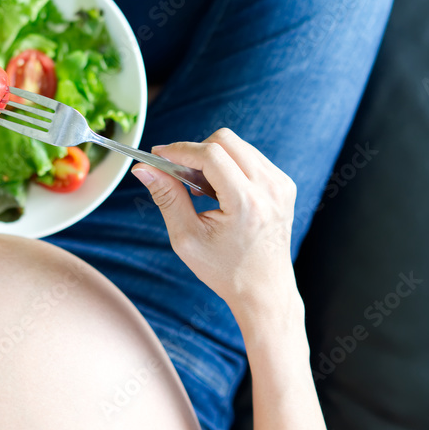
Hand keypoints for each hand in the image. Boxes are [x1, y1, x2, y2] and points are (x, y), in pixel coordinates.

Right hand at [131, 128, 302, 333]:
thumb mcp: (187, 238)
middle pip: (226, 140)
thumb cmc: (225, 270)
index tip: (158, 155)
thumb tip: (144, 169)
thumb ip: (166, 198)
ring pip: (238, 145)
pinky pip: (251, 157)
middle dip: (196, 150)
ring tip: (200, 188)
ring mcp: (281, 185)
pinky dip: (230, 164)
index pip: (211, 155)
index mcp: (246, 203)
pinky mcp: (285, 185)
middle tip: (179, 173)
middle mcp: (270, 189)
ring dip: (213, 157)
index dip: (179, 150)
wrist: (264, 289)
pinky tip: (220, 190)